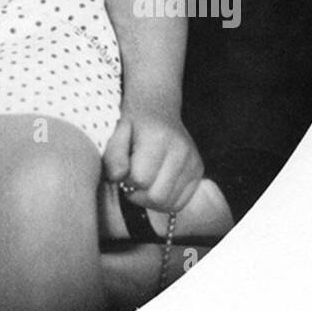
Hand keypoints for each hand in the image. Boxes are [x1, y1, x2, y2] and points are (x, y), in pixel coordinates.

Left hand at [103, 97, 203, 212]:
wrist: (157, 107)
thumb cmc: (133, 121)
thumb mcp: (116, 131)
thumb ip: (113, 155)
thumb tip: (117, 179)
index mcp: (158, 138)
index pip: (140, 179)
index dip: (125, 179)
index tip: (123, 169)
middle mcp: (181, 150)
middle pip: (157, 196)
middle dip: (138, 194)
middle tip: (130, 179)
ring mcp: (193, 161)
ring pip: (169, 204)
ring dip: (150, 200)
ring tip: (143, 181)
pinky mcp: (198, 171)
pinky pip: (180, 203)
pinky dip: (164, 201)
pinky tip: (155, 185)